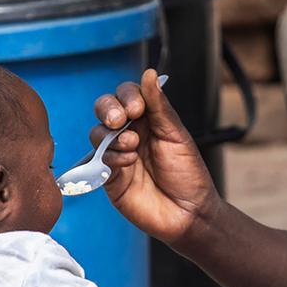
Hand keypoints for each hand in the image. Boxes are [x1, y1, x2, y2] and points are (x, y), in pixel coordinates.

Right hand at [93, 70, 217, 246]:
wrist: (189, 213)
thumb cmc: (188, 173)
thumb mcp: (176, 135)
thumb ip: (159, 106)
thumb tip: (148, 73)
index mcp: (148, 119)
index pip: (127, 94)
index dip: (128, 96)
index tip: (138, 108)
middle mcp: (130, 133)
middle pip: (105, 108)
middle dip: (108, 108)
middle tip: (120, 119)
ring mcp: (117, 154)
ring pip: (97, 132)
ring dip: (112, 135)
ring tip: (132, 146)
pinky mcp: (109, 176)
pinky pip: (98, 159)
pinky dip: (111, 157)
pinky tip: (128, 163)